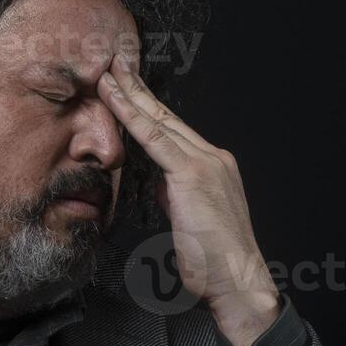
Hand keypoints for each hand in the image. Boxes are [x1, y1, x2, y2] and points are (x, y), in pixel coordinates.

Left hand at [98, 52, 279, 345]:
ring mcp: (206, 162)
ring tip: (108, 74)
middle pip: (167, 117)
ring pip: (159, 121)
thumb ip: (176, 197)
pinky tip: (116, 99)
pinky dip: (133, 115)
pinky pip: (155, 138)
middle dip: (139, 90)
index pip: (174, 131)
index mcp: (214, 167)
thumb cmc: (214, 263)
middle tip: (116, 65)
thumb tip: (161, 185)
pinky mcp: (193, 174)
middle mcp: (213, 158)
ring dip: (131, 94)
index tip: (131, 89)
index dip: (150, 108)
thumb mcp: (189, 221)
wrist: (237, 280)